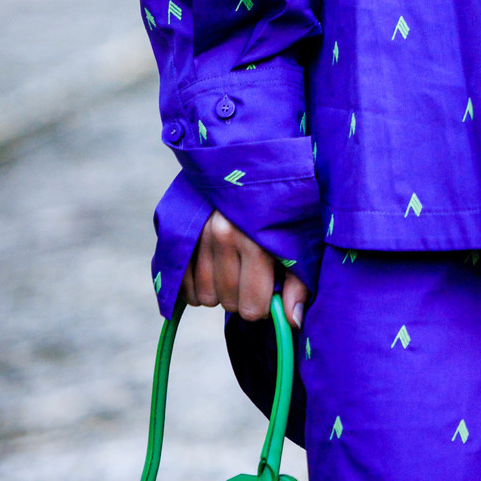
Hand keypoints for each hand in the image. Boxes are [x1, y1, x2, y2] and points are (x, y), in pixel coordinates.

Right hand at [184, 210, 310, 329]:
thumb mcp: (302, 236)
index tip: (270, 287)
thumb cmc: (284, 200)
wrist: (251, 157)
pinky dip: (197, 284)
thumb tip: (293, 322)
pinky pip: (182, 285)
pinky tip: (213, 266)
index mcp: (255, 239)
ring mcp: (197, 233)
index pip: (251, 307)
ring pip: (204, 297)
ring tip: (234, 264)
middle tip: (254, 270)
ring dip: (219, 289)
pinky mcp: (179, 232)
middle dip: (243, 295)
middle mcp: (221, 236)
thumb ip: (299, 282)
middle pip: (227, 303)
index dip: (263, 303)